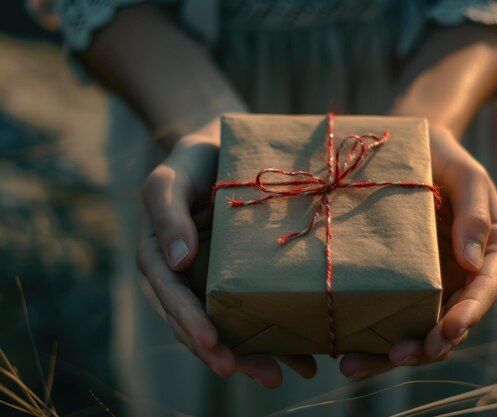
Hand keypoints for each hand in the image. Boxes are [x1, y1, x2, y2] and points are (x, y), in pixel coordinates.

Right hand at [136, 131, 316, 387]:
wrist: (220, 149)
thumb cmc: (190, 162)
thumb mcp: (170, 179)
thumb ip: (167, 214)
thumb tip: (177, 261)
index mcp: (161, 259)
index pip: (172, 297)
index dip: (189, 322)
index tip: (212, 342)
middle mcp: (188, 278)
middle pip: (203, 324)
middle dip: (231, 354)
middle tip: (265, 375)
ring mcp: (216, 281)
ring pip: (233, 326)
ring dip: (260, 354)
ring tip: (294, 372)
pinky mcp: (243, 277)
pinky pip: (257, 309)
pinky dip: (278, 333)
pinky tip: (306, 353)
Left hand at [339, 125, 496, 377]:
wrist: (411, 148)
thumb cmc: (444, 159)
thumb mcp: (467, 177)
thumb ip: (475, 215)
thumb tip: (472, 262)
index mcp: (485, 254)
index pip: (482, 292)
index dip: (468, 315)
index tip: (448, 330)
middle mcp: (458, 276)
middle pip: (448, 322)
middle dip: (426, 345)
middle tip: (399, 355)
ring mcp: (428, 283)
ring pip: (416, 328)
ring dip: (392, 352)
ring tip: (355, 365)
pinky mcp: (398, 283)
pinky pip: (390, 314)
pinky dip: (371, 337)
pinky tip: (345, 349)